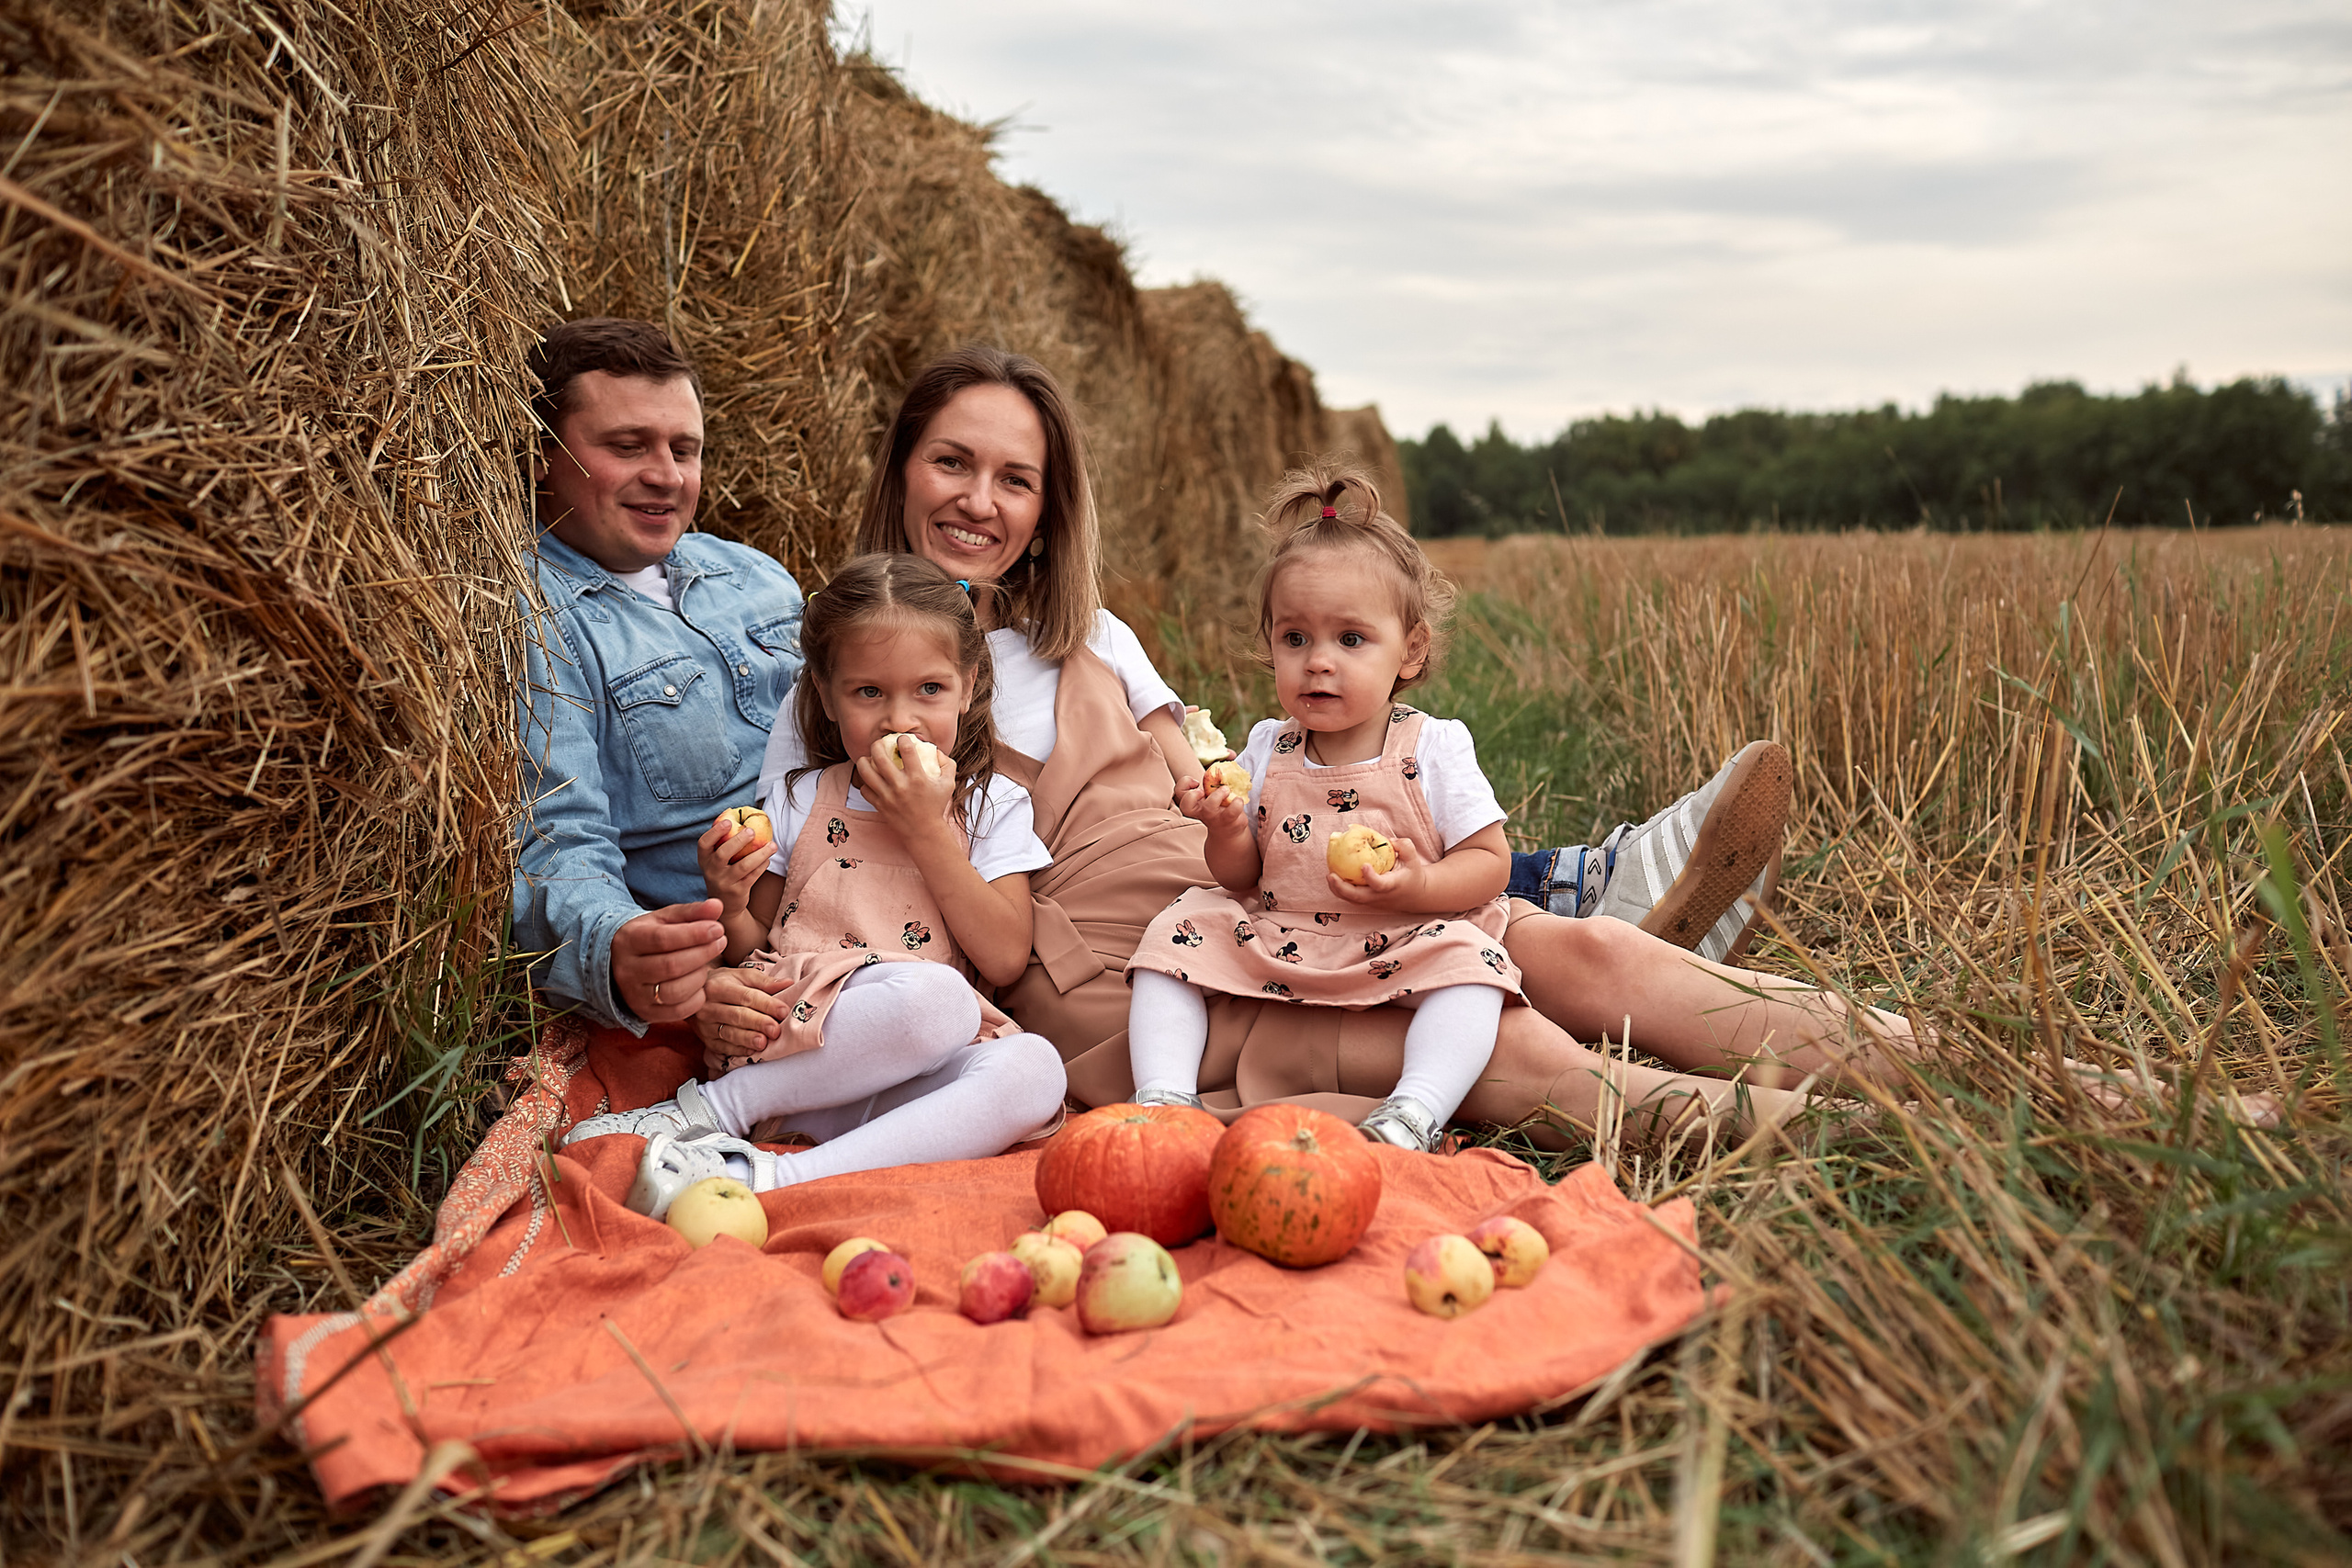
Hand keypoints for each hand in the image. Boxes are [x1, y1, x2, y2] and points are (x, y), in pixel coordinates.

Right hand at [611, 900, 727, 1021]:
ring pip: (674, 991)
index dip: (694, 934)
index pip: (663, 939)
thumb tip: (717, 906)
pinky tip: (700, 984)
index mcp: (628, 940)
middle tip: (721, 942)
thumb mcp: (666, 919)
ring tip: (707, 963)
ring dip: (699, 976)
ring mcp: (634, 995)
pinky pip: (678, 1012)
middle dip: (703, 953)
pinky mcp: (645, 1013)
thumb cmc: (651, 937)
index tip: (718, 928)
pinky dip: (696, 998)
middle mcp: (627, 970)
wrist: (622, 963)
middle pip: (671, 966)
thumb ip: (692, 912)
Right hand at [692, 965, 790, 1061]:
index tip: (783, 1011)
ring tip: (763, 1043)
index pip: (746, 996)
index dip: (766, 1004)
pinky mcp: (705, 1040)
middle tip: (776, 1030)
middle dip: (758, 1023)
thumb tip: (788, 983)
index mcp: (719, 987)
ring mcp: (705, 1025)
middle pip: (737, 1016)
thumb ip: (764, 981)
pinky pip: (722, 1047)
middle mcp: (708, 1006)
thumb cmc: (723, 983)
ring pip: (728, 1033)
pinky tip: (751, 1052)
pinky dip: (738, 1050)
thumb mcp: (741, 975)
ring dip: (747, 1039)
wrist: (693, 995)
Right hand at [695, 814, 769, 916]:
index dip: (715, 832)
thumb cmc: (723, 873)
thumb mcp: (716, 860)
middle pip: (722, 854)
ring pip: (743, 866)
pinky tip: (768, 858)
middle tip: (752, 831)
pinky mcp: (737, 892)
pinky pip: (752, 876)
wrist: (725, 905)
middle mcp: (711, 871)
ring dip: (759, 854)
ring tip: (772, 845)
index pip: (704, 843)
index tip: (728, 822)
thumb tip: (732, 811)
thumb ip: (722, 841)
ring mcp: (724, 883)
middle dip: (738, 841)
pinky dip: (762, 866)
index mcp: (704, 859)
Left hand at [851, 732, 954, 841]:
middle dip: (877, 744)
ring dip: (864, 760)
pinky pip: (864, 788)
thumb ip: (947, 763)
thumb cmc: (936, 805)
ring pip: (866, 771)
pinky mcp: (879, 805)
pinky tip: (872, 779)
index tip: (902, 739)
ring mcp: (887, 796)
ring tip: (869, 758)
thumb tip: (935, 749)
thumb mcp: (949, 784)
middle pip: (880, 757)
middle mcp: (900, 786)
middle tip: (879, 744)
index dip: (903, 739)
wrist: (924, 832)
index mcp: (918, 778)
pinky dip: (866, 782)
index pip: (906, 750)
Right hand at [1175, 774, 1249, 840]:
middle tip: (1202, 791)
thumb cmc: (1220, 805)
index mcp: (1195, 801)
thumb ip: (1218, 774)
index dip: (1184, 784)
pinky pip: (1231, 812)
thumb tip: (1231, 753)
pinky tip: (1239, 800)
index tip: (1196, 782)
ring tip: (1227, 789)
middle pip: (1186, 805)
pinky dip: (1237, 803)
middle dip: (1192, 796)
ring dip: (1218, 795)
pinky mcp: (1228, 821)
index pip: (1179, 792)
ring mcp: (1213, 817)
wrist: (1229, 829)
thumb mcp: (1215, 791)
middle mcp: (1201, 810)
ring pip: (1209, 808)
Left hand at [1326, 835, 1434, 911]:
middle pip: (1358, 897)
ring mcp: (1372, 902)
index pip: (1379, 885)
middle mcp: (1380, 896)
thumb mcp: (1413, 859)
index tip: (1363, 865)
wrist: (1415, 896)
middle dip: (1342, 888)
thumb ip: (1404, 846)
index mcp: (1392, 886)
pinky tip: (1334, 876)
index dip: (1371, 877)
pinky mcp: (1367, 902)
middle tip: (1331, 874)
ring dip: (1337, 890)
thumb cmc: (1412, 874)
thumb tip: (1388, 840)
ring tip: (1329, 875)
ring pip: (1351, 900)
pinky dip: (1340, 890)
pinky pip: (1350, 898)